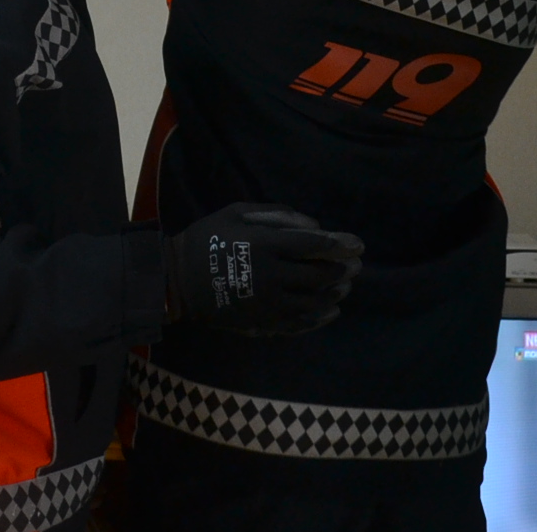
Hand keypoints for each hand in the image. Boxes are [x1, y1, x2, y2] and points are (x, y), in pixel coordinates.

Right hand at [165, 202, 362, 335]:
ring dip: (334, 293)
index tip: (358, 244)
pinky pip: (299, 323)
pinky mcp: (262, 322)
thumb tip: (314, 225)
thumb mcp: (236, 212)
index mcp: (264, 245)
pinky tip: (330, 311)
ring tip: (345, 286)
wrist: (177, 279)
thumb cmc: (208, 238)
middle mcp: (271, 276)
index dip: (340, 244)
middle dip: (342, 269)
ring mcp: (267, 303)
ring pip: (313, 302)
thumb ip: (277, 215)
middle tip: (355, 266)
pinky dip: (319, 318)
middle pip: (318, 275)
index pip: (313, 245)